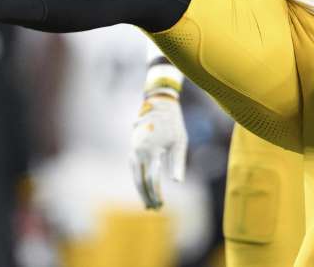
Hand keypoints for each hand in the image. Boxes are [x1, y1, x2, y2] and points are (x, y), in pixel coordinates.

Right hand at [129, 95, 187, 209]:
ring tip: (148, 203)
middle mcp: (139, 150)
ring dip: (140, 189)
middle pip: (139, 179)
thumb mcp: (180, 142)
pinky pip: (133, 167)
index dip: (156, 193)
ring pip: (134, 174)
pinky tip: (143, 187)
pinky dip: (137, 178)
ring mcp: (133, 148)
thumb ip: (178, 163)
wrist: (159, 104)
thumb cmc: (173, 124)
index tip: (161, 204)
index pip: (152, 178)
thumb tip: (177, 182)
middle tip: (154, 209)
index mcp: (152, 150)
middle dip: (146, 195)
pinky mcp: (133, 146)